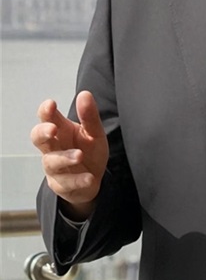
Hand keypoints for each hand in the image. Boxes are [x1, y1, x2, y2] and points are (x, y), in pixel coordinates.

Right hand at [31, 90, 108, 218]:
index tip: (51, 104)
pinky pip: (67, 183)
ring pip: (51, 162)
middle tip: (53, 129)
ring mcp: (55, 167)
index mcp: (61, 131)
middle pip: (38, 138)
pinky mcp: (62, 185)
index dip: (46, 111)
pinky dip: (78, 180)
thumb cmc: (89, 150)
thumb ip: (89, 115)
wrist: (93, 178)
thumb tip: (85, 94)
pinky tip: (89, 178)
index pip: (47, 118)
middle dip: (42, 133)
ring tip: (79, 155)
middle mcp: (54, 148)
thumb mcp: (94, 132)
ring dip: (64, 158)